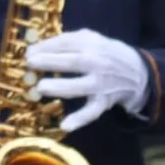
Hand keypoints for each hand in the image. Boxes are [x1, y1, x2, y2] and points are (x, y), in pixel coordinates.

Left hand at [23, 29, 148, 131]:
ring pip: (80, 86)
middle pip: (72, 62)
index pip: (66, 43)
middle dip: (50, 62)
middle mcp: (97, 63)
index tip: (28, 52)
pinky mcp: (104, 101)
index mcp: (92, 44)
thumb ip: (67, 41)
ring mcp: (100, 84)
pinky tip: (65, 125)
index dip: (46, 46)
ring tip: (40, 87)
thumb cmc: (105, 53)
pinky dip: (80, 119)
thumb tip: (36, 47)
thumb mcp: (91, 39)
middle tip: (30, 63)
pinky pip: (92, 112)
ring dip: (60, 87)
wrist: (137, 72)